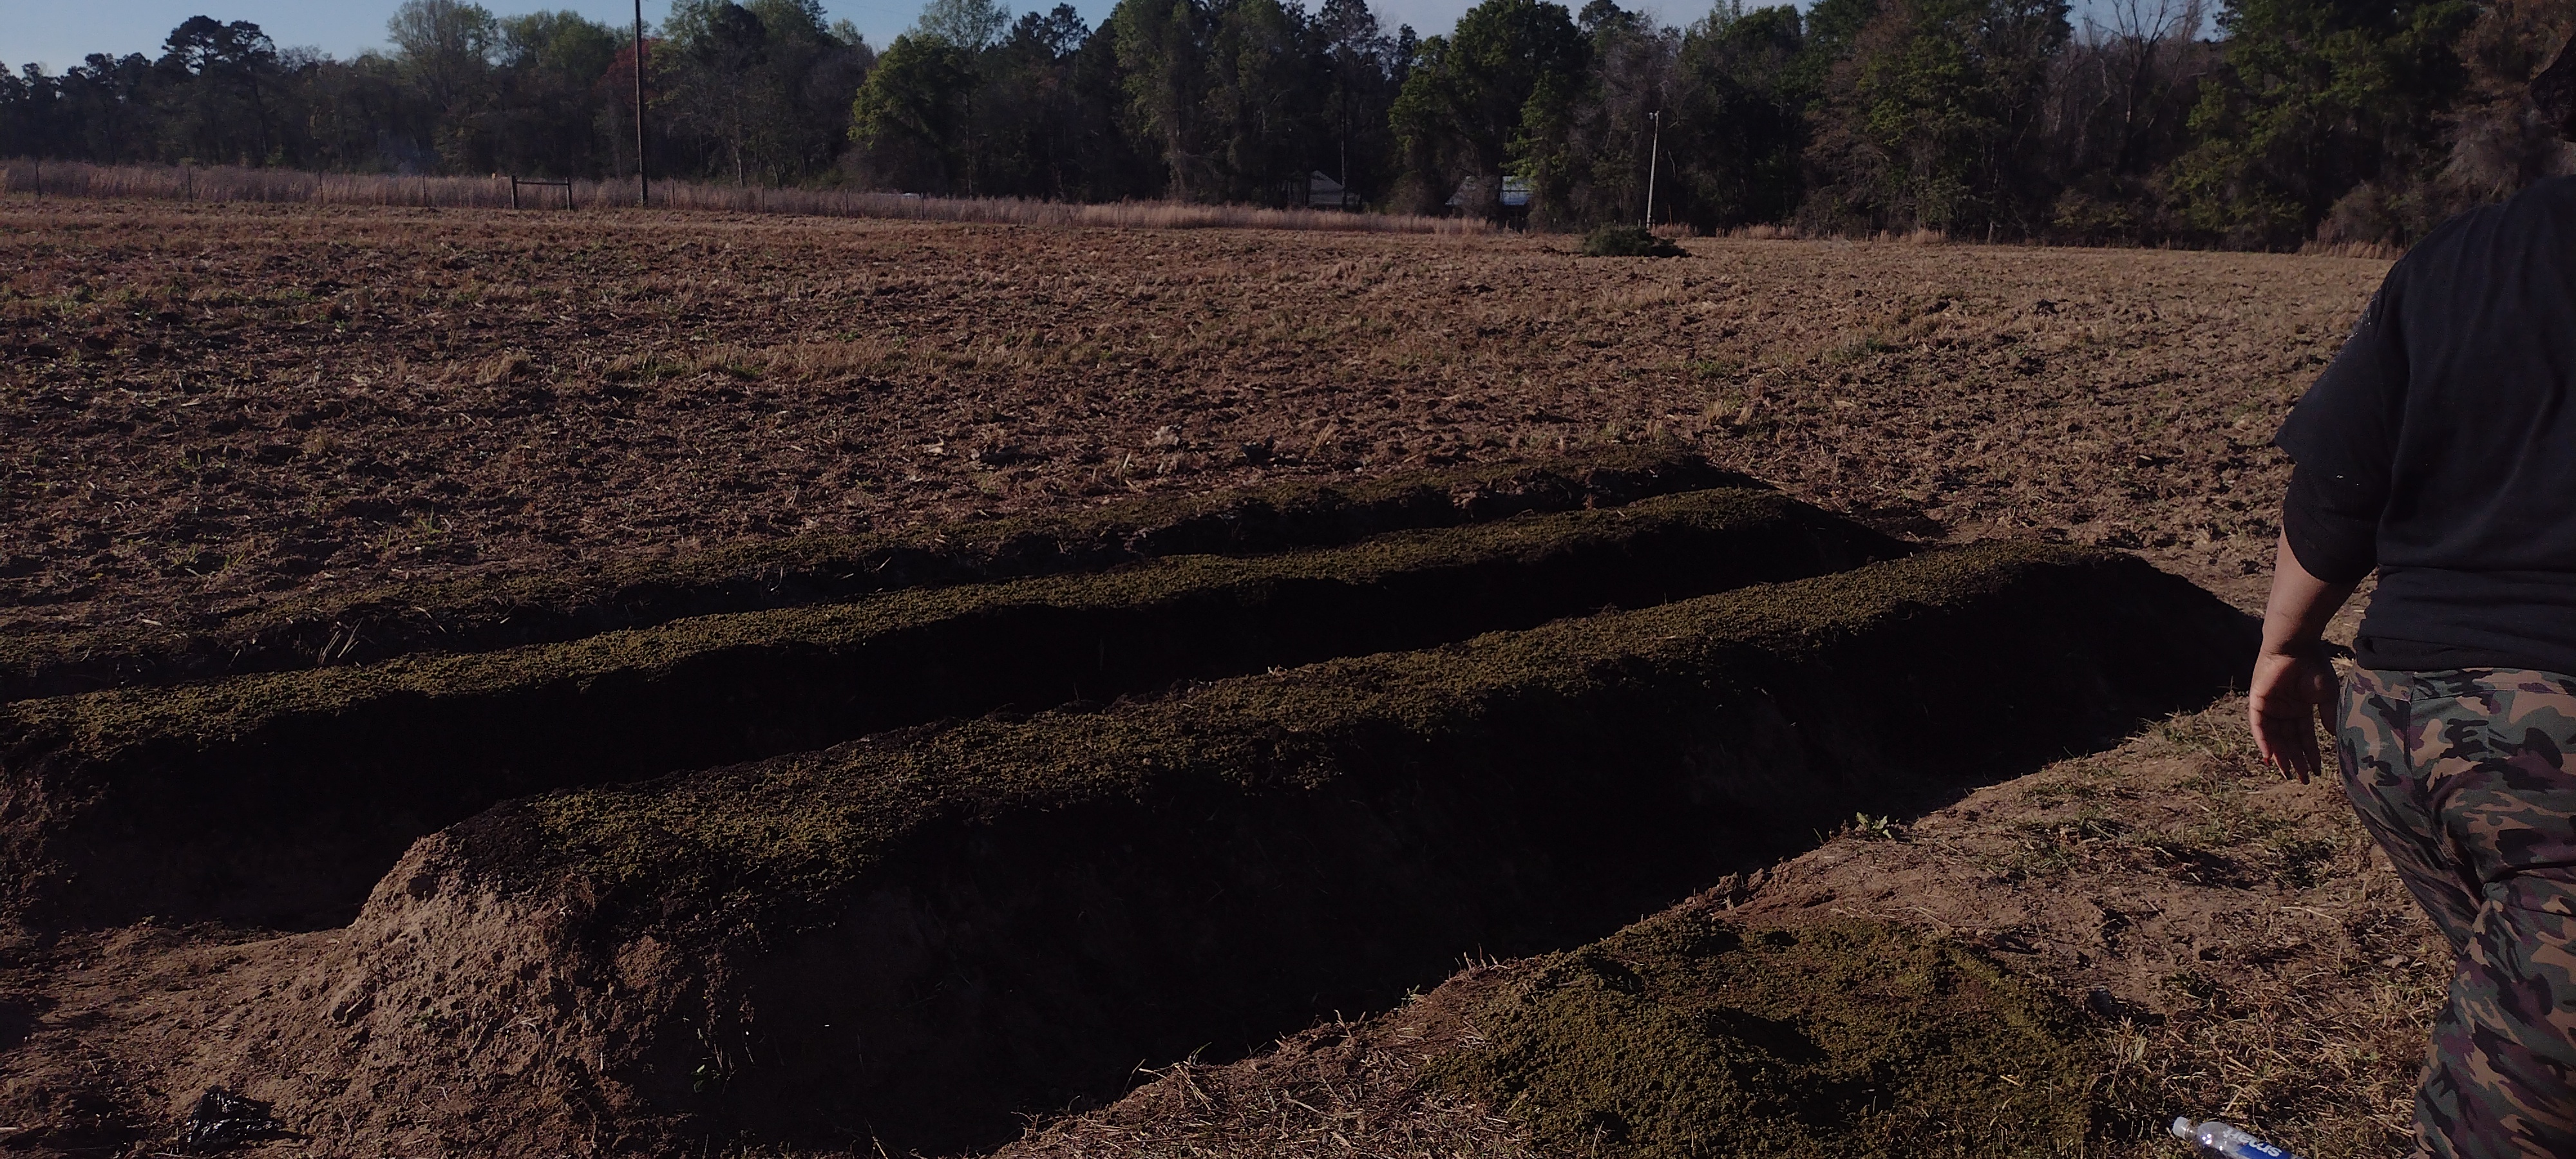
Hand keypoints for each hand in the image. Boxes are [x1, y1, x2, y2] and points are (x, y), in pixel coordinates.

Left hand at [2248, 644, 2336, 781]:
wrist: (2296, 647)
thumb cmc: (2313, 666)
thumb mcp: (2326, 696)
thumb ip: (2327, 716)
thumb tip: (2332, 737)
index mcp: (2301, 708)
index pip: (2305, 737)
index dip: (2310, 754)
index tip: (2317, 771)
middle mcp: (2285, 710)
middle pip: (2289, 741)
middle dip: (2296, 760)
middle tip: (2301, 779)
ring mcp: (2271, 707)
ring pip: (2274, 737)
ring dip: (2280, 755)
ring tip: (2287, 772)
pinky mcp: (2257, 701)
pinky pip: (2259, 726)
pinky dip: (2264, 741)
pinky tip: (2270, 757)